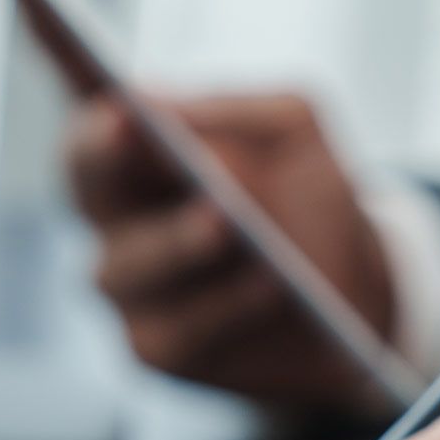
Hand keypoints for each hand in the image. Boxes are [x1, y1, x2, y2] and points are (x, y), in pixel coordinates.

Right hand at [65, 88, 395, 408]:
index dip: (83, 100)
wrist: (356, 292)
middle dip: (110, 163)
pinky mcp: (159, 349)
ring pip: (129, 265)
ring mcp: (131, 290)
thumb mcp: (293, 134)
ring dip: (177, 242)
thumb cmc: (309, 197)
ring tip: (221, 221)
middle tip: (137, 133)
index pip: (88, 127)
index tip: (105, 90)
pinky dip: (226, 304)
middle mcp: (115, 221)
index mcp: (134, 156)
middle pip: (88, 189)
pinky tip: (266, 284)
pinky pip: (181, 327)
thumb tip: (164, 109)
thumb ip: (233, 113)